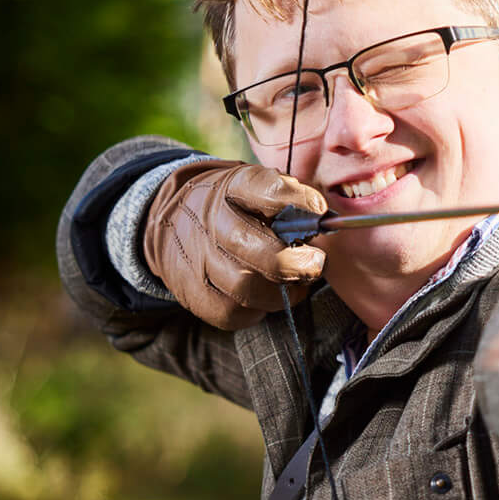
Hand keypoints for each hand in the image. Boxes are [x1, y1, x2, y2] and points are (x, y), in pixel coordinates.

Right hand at [141, 161, 326, 330]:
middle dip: (292, 262)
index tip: (319, 211)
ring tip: (294, 286)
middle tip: (315, 265)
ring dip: (278, 293)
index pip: (265, 189)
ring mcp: (197, 258)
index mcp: (234, 187)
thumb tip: (321, 217)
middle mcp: (211, 220)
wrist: (177, 220)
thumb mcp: (259, 187)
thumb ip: (290, 198)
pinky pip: (230, 313)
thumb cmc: (236, 206)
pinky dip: (256, 312)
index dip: (295, 202)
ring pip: (243, 287)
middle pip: (251, 246)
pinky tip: (265, 298)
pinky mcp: (191, 291)